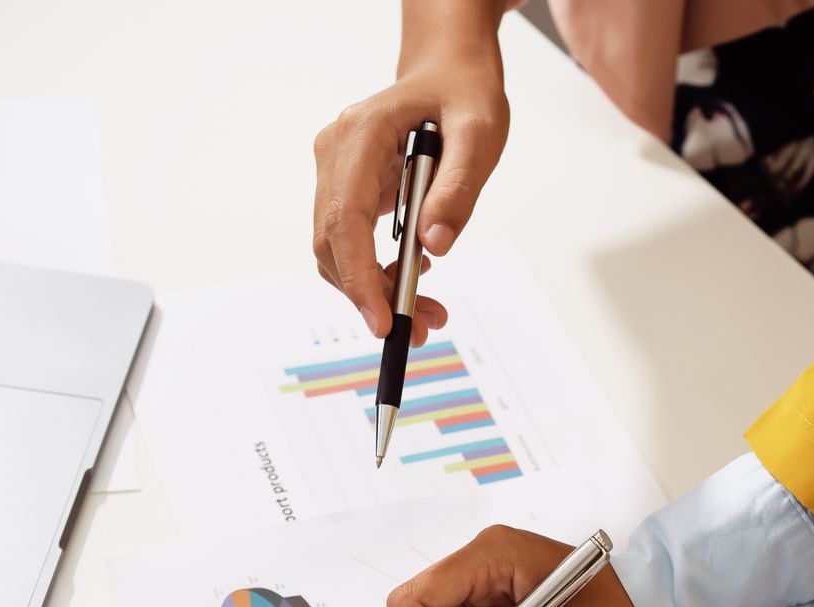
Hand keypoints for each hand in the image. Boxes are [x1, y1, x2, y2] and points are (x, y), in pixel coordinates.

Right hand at [312, 26, 508, 340]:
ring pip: (337, 250)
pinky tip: (414, 276)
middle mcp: (335, 152)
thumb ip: (456, 189)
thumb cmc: (463, 94)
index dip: (360, 276)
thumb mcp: (479, 134)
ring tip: (427, 312)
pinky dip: (376, 272)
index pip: (346, 218)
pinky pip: (349, 242)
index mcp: (361, 134)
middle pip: (334, 242)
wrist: (448, 73)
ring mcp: (335, 171)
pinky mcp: (345, 189)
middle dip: (373, 294)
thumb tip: (432, 247)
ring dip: (375, 290)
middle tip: (422, 327)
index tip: (382, 321)